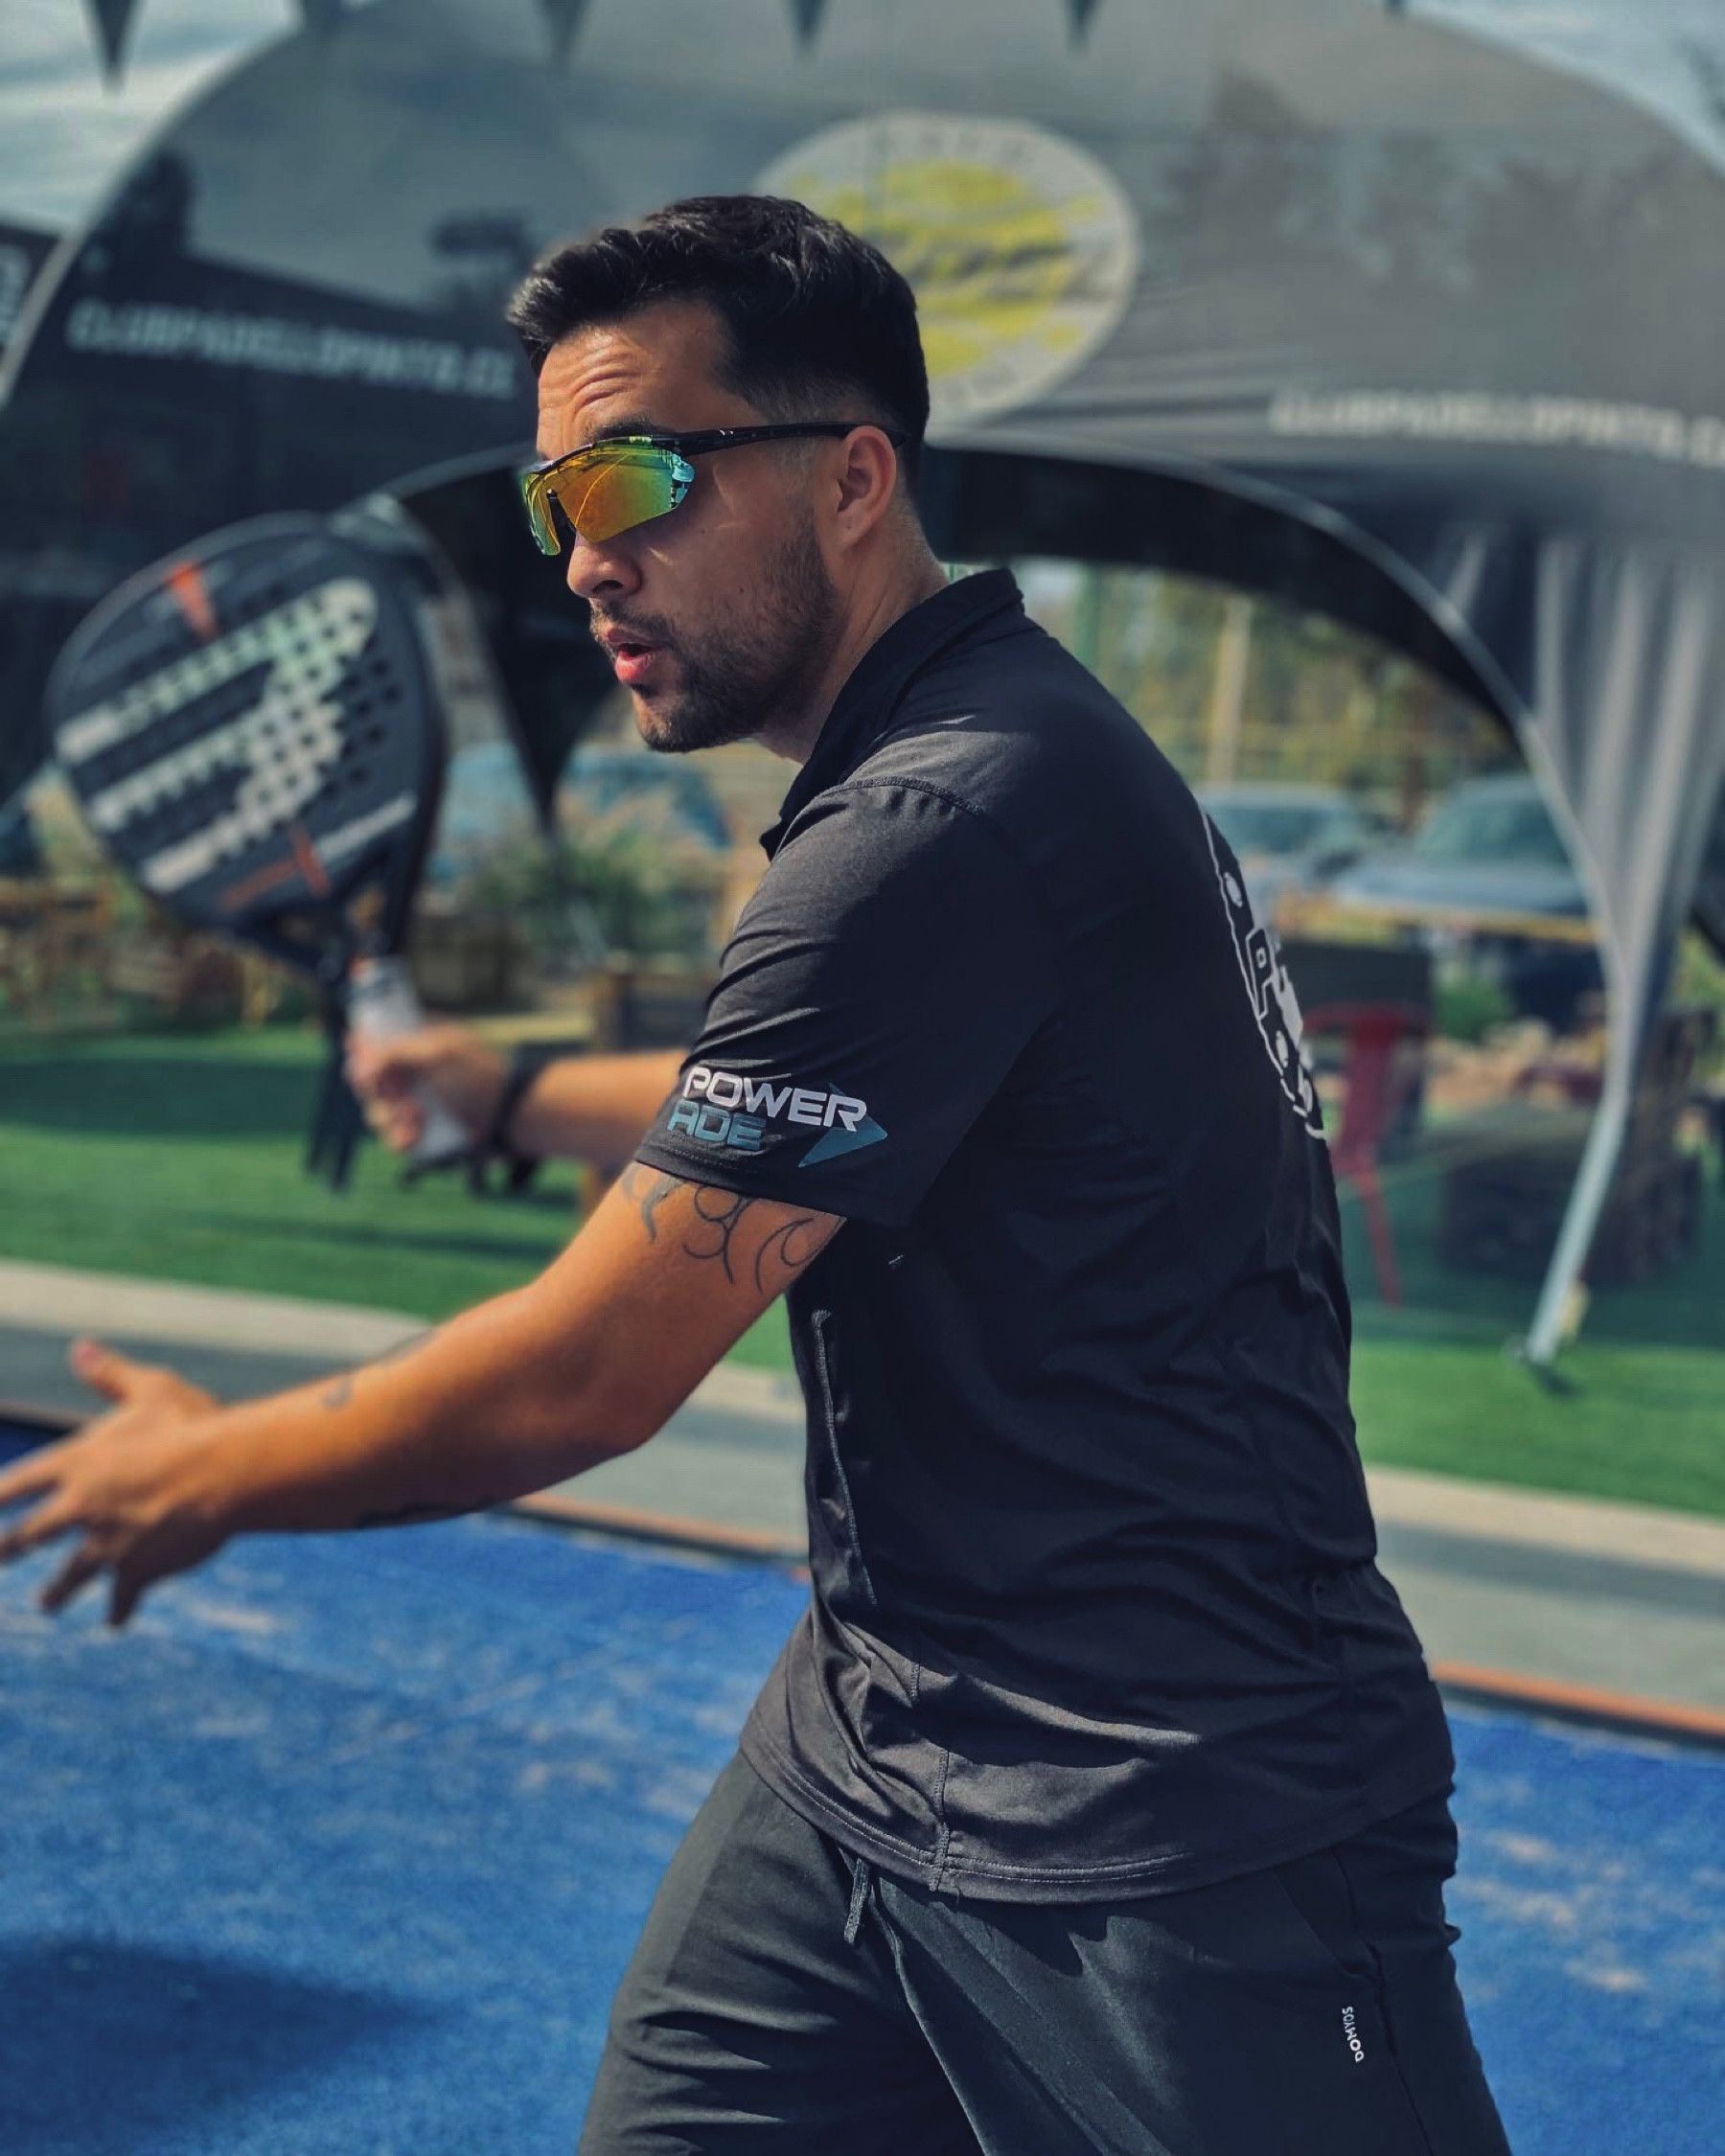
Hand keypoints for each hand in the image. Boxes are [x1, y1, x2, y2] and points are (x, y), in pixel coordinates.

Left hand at [0, 1340, 230, 1625]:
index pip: (15, 1484)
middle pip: (28, 1536)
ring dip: (57, 1592)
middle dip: (10, 1549)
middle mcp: (79, 1507)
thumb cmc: (192, 1423)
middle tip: (1, 1556)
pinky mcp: (136, 1570)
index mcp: (76, 1462)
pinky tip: (115, 1621)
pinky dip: (118, 1610)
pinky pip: (121, 1597)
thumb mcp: (150, 1389)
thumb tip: (79, 1348)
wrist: (225, 1473)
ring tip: (47, 1604)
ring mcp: (105, 1544)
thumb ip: (110, 1375)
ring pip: (69, 1575)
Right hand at [345, 1024, 505, 1153]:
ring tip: (416, 1121)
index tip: (368, 1067)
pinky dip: (399, 1139)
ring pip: (378, 1112)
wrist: (512, 1117)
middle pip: (368, 1080)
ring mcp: (415, 1102)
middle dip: (378, 1093)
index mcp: (416, 1041)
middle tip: (400, 1097)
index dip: (361, 1053)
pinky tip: (413, 1138)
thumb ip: (395, 1054)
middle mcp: (412, 1070)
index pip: (372, 1040)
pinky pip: (394, 1137)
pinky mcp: (422, 1131)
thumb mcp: (438, 1055)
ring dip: (390, 1119)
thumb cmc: (481, 1078)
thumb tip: (355, 1063)